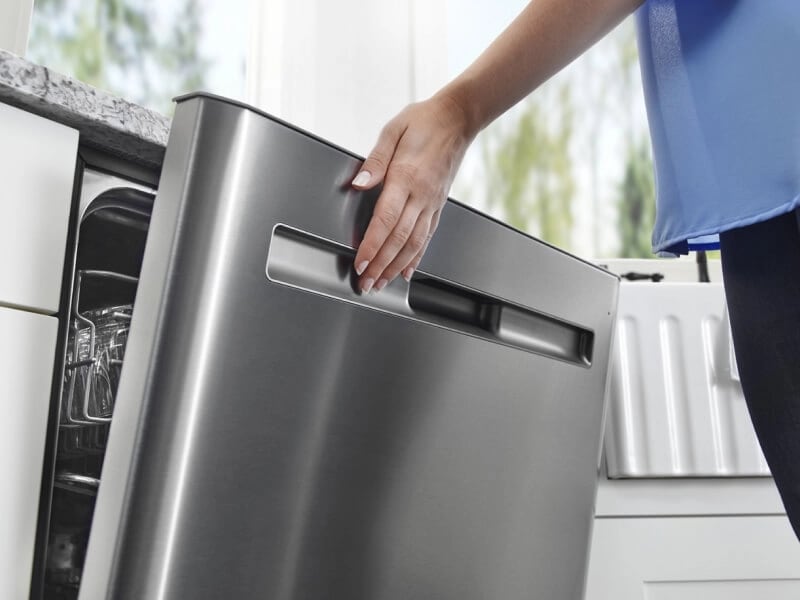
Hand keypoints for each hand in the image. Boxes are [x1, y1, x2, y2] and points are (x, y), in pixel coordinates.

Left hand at [351, 93, 474, 292]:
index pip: (386, 220)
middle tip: (366, 284)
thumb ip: (375, 161)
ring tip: (381, 283)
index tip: (359, 263)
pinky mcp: (438, 205)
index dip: (371, 246)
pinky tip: (407, 271)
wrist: (457, 118)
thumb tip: (358, 183)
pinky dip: (416, 258)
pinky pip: (427, 237)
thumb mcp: (392, 131)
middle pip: (398, 239)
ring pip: (414, 244)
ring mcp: (432, 203)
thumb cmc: (423, 121)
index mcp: (406, 177)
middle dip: (380, 265)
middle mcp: (422, 195)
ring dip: (396, 267)